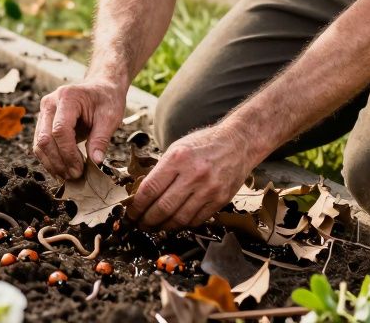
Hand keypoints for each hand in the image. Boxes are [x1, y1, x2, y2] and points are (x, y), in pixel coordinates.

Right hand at [34, 81, 126, 179]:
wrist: (101, 88)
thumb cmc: (106, 100)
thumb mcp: (110, 117)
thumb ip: (101, 139)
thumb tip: (96, 162)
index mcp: (67, 97)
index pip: (60, 130)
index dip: (68, 153)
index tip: (80, 169)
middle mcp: (50, 103)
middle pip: (45, 139)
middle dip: (59, 162)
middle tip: (75, 176)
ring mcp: (44, 112)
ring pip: (39, 144)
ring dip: (52, 164)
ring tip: (69, 176)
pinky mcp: (43, 122)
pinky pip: (40, 144)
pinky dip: (50, 159)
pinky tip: (63, 169)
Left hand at [127, 123, 253, 229]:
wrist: (238, 143)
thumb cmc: (204, 144)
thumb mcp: (177, 148)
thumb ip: (161, 170)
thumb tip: (142, 193)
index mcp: (178, 158)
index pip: (150, 189)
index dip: (137, 206)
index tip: (131, 213)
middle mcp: (193, 174)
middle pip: (163, 207)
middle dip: (147, 220)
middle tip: (140, 224)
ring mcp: (209, 188)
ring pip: (179, 218)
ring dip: (163, 226)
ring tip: (155, 226)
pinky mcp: (220, 199)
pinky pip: (196, 220)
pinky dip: (183, 224)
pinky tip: (175, 223)